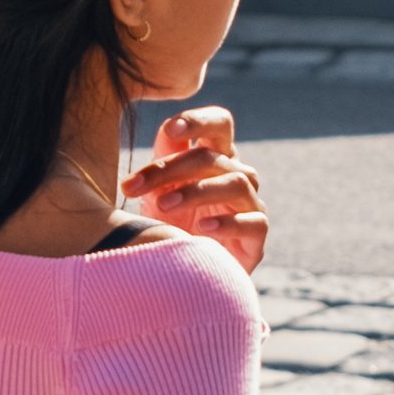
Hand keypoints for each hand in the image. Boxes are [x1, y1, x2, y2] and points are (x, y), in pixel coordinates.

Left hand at [121, 108, 266, 274]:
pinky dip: (227, 223)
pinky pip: (252, 222)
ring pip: (236, 183)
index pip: (219, 124)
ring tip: (162, 206)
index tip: (171, 129)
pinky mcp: (256, 236)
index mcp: (215, 157)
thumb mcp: (159, 192)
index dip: (199, 121)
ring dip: (196, 191)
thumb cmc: (172, 225)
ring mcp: (250, 204)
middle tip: (136, 186)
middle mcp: (236, 175)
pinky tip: (201, 229)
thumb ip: (163, 163)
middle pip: (214, 157)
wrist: (186, 273)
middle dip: (171, 169)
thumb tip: (168, 130)